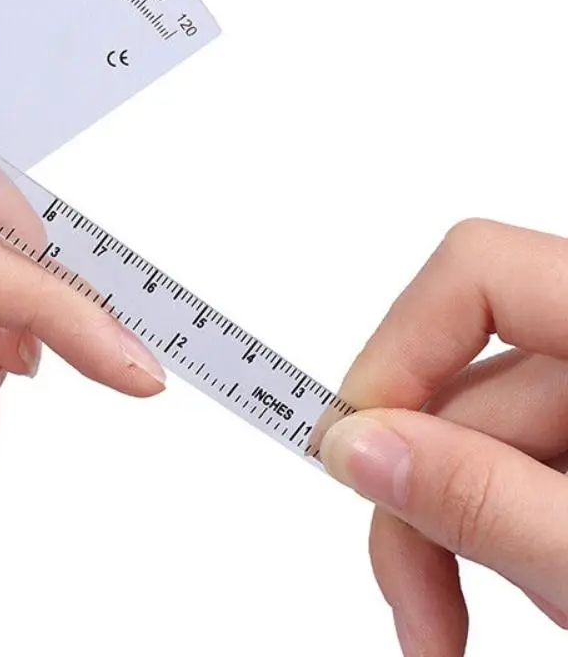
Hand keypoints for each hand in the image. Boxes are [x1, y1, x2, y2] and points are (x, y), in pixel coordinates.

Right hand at [318, 219, 567, 653]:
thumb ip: (485, 498)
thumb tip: (357, 449)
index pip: (477, 272)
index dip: (398, 351)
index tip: (359, 454)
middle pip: (466, 384)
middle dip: (423, 503)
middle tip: (417, 614)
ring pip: (487, 437)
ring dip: (462, 533)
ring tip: (477, 623)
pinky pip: (524, 463)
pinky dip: (503, 529)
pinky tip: (536, 587)